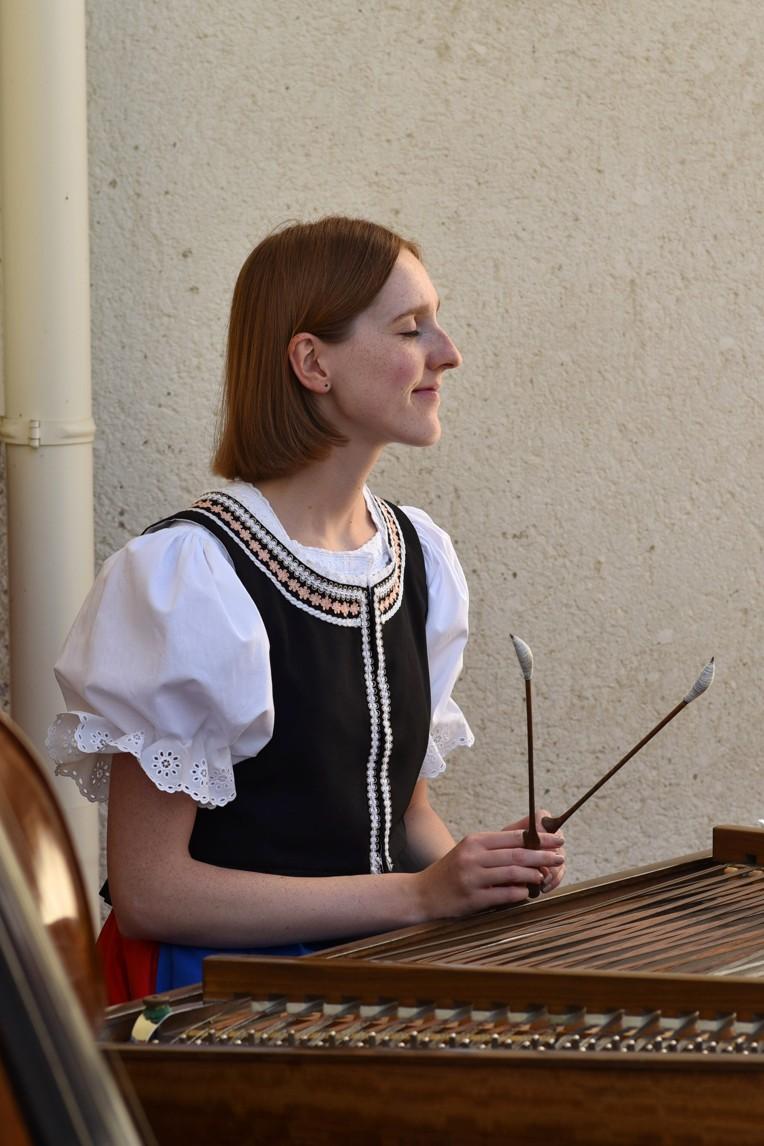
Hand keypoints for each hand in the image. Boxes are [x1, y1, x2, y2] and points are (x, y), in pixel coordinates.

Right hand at [415, 821, 565, 920]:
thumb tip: (531, 830)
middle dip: (542, 856)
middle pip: (516, 854)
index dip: (539, 838)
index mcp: (475, 841)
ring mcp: (472, 878)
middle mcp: (473, 857)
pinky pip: (503, 895)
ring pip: (512, 874)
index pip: (513, 837)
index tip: (557, 839)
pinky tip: (527, 892)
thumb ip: (499, 842)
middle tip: (560, 857)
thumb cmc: (453, 870)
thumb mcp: (471, 849)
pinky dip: (519, 893)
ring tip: (544, 876)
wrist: (423, 893)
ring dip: (533, 875)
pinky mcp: (472, 899)